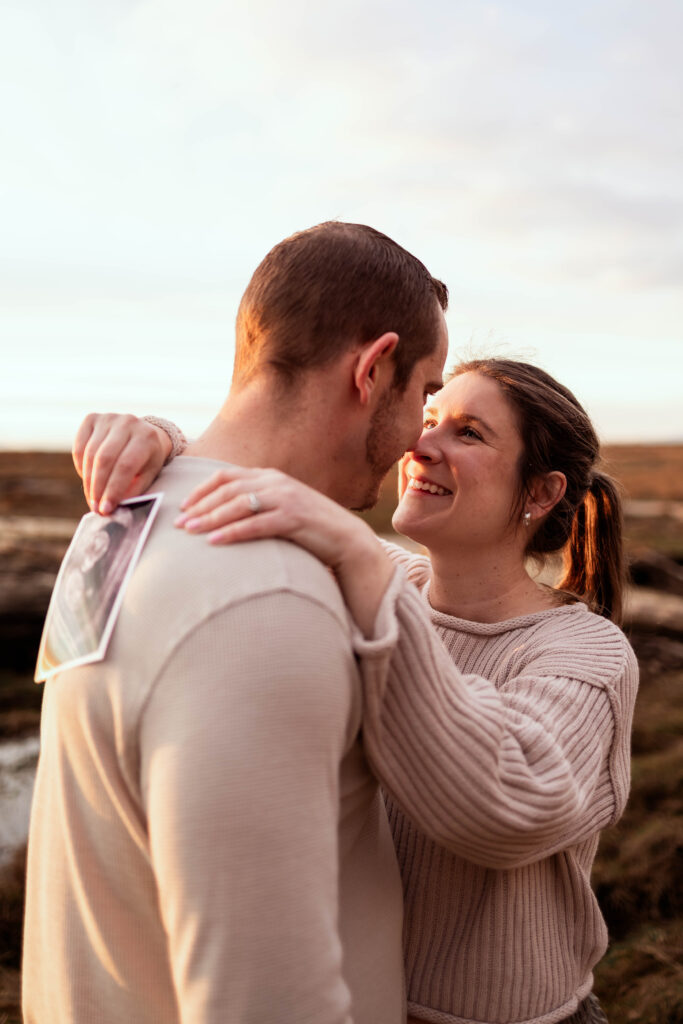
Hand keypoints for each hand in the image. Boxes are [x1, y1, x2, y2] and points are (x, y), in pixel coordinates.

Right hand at [73, 413, 172, 513]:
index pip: (125, 466)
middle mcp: (128, 423)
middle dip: (98, 488)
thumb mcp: (148, 475)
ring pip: (90, 455)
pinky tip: (88, 478)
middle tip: (95, 508)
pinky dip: (80, 467)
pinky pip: (79, 448)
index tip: (105, 509)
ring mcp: (108, 418)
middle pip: (105, 460)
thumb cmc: (147, 460)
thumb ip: (133, 491)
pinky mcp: (92, 419)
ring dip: (88, 481)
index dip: (113, 489)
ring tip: (92, 498)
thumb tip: (113, 509)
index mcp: (146, 437)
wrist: (145, 433)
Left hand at [176, 465, 394, 635]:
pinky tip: (215, 542)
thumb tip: (223, 516)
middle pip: (228, 490)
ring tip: (190, 532)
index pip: (227, 476)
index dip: (201, 490)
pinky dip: (233, 533)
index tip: (184, 506)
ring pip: (239, 505)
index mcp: (270, 477)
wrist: (347, 540)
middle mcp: (276, 483)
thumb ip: (257, 506)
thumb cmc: (309, 529)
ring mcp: (286, 499)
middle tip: (178, 523)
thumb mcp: (280, 510)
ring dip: (210, 519)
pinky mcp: (294, 519)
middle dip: (200, 507)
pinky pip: (256, 524)